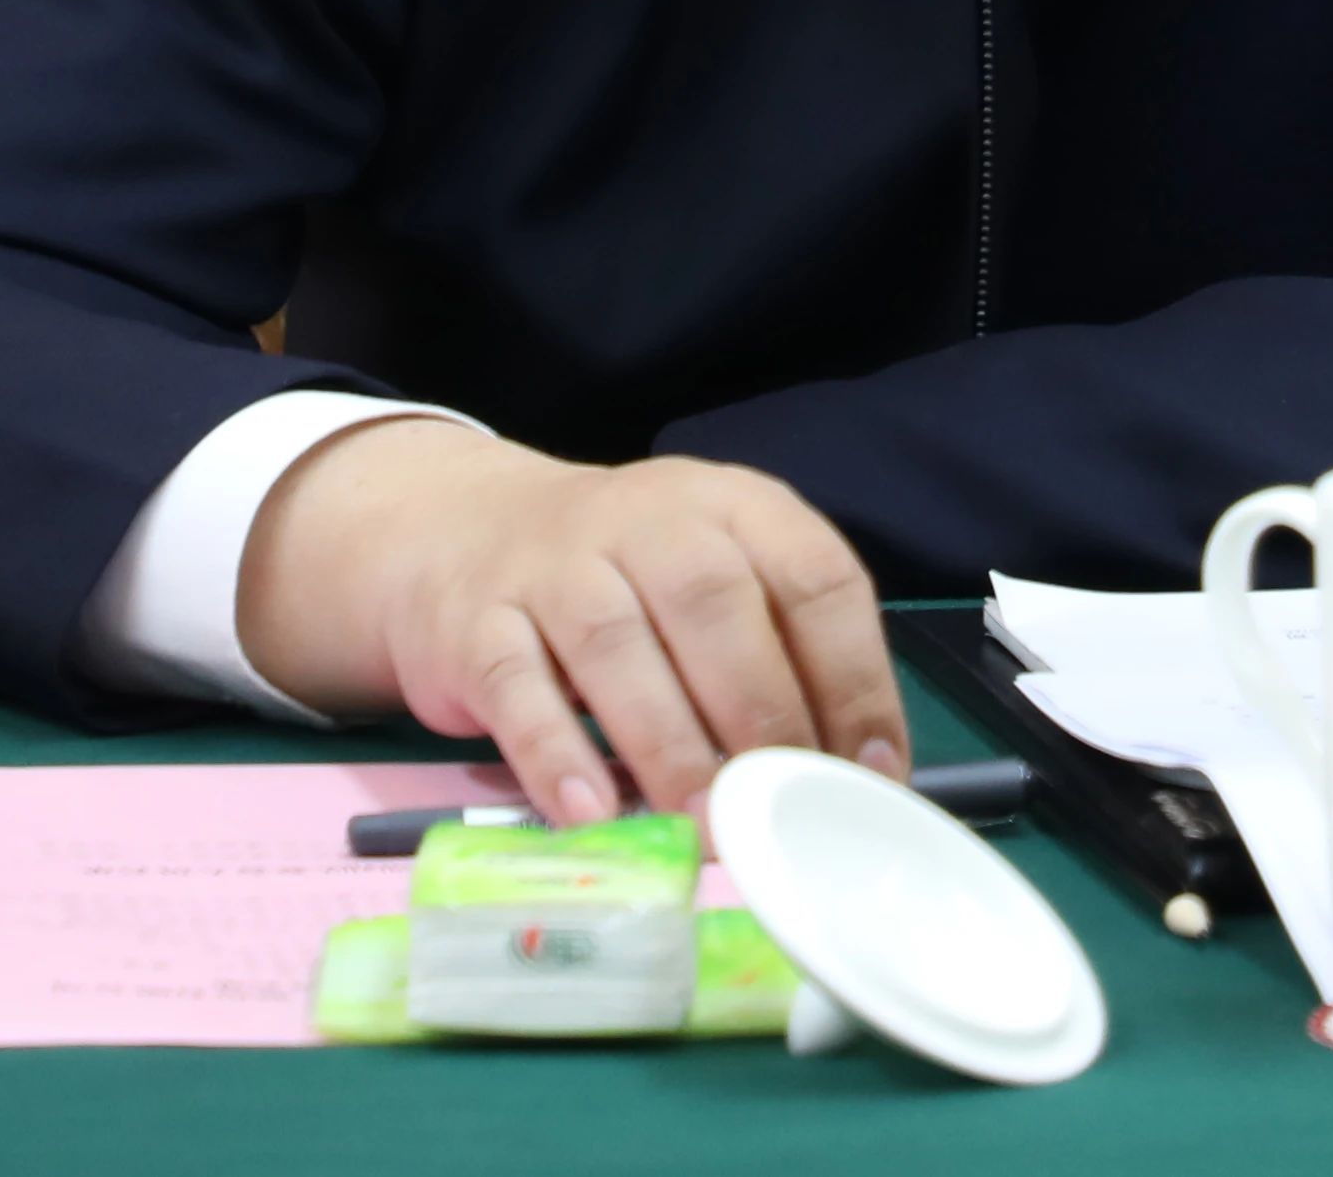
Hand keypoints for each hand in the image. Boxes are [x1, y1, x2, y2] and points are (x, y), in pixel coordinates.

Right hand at [239, 421, 903, 824]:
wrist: (463, 530)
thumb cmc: (624, 581)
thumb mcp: (712, 584)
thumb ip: (777, 660)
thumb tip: (849, 780)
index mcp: (731, 507)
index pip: (812, 577)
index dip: (853, 677)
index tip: (869, 771)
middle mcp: (648, 519)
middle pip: (713, 602)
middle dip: (761, 713)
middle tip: (783, 808)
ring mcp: (554, 564)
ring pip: (616, 643)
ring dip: (670, 744)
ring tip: (707, 826)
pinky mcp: (476, 621)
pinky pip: (517, 683)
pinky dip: (555, 752)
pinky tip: (591, 813)